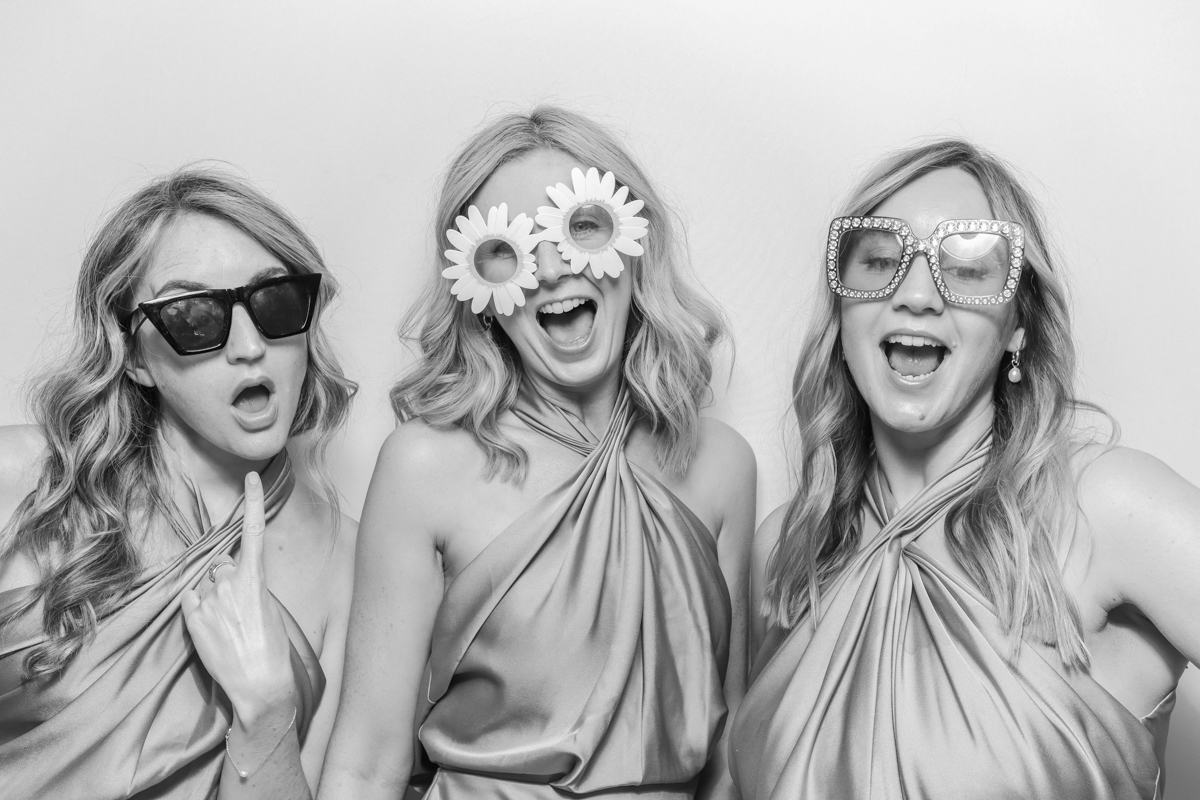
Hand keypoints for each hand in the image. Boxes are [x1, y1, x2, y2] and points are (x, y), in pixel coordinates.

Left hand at [181, 472, 295, 723]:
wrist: (259, 684)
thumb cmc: (271, 648)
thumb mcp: (269, 608)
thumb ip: (249, 584)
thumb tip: (228, 574)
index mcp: (256, 578)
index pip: (254, 531)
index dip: (253, 500)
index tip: (252, 476)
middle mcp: (229, 581)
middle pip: (222, 565)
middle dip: (228, 578)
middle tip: (241, 610)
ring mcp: (208, 598)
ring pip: (206, 584)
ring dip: (213, 598)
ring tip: (228, 627)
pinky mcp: (191, 615)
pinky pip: (191, 600)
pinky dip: (199, 611)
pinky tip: (213, 631)